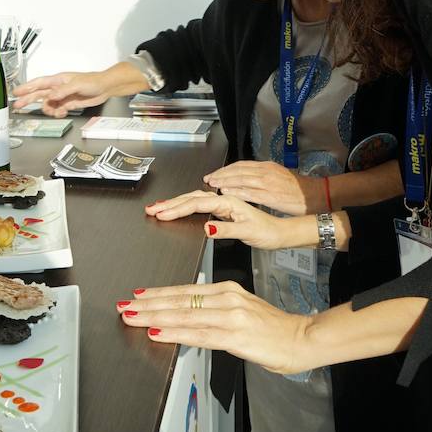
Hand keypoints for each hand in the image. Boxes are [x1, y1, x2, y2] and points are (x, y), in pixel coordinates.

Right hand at [11, 62, 147, 116]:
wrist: (104, 88)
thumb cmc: (92, 81)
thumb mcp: (77, 84)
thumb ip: (63, 91)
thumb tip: (50, 96)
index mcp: (58, 80)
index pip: (38, 83)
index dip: (26, 88)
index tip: (16, 92)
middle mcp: (57, 88)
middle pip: (38, 94)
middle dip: (28, 100)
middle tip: (17, 106)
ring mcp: (62, 96)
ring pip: (48, 105)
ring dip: (48, 110)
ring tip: (55, 112)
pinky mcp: (67, 104)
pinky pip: (57, 110)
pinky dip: (57, 113)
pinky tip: (62, 113)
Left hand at [116, 280, 311, 374]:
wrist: (302, 339)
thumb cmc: (274, 330)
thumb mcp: (243, 312)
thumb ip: (217, 312)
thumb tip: (191, 319)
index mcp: (227, 289)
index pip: (185, 291)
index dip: (158, 294)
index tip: (138, 296)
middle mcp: (226, 297)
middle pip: (179, 301)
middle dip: (148, 304)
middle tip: (125, 305)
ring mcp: (229, 315)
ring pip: (183, 315)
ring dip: (154, 317)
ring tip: (132, 317)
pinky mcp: (234, 335)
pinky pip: (197, 334)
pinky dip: (174, 333)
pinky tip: (157, 333)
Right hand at [146, 190, 289, 250]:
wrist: (280, 232)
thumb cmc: (267, 232)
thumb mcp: (247, 233)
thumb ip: (225, 230)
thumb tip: (206, 227)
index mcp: (228, 202)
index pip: (196, 204)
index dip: (177, 209)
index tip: (162, 213)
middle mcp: (224, 200)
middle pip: (191, 199)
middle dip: (169, 204)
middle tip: (151, 209)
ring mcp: (223, 204)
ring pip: (193, 200)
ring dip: (175, 204)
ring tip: (158, 208)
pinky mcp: (223, 210)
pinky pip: (199, 205)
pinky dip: (185, 206)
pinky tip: (179, 208)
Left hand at [204, 161, 313, 214]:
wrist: (315, 195)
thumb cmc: (298, 189)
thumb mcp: (278, 177)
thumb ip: (262, 177)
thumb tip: (247, 180)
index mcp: (267, 167)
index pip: (241, 165)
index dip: (226, 169)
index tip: (215, 174)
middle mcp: (265, 172)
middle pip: (238, 171)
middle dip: (221, 174)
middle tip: (208, 178)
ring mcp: (268, 183)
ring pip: (241, 180)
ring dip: (225, 182)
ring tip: (213, 184)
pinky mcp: (270, 195)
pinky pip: (249, 193)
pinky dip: (236, 192)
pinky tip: (226, 193)